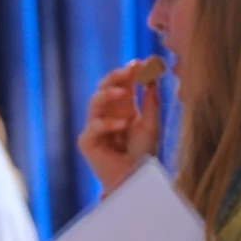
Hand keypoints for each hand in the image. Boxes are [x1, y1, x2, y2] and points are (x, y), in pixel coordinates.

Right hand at [78, 61, 161, 193]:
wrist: (136, 179)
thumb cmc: (143, 153)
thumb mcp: (151, 123)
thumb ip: (151, 101)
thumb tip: (152, 76)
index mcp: (121, 108)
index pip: (121, 84)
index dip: (129, 72)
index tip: (142, 61)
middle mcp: (106, 114)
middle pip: (104, 87)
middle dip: (116, 76)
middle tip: (130, 70)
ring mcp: (95, 127)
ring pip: (94, 102)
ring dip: (108, 94)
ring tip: (124, 92)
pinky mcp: (87, 142)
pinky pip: (94, 127)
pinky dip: (108, 124)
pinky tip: (123, 125)